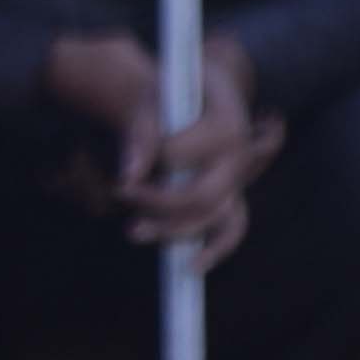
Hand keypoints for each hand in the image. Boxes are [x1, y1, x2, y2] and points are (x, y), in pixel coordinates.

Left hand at [43, 32, 273, 256]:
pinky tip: (190, 267)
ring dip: (175, 230)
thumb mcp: (153, 99)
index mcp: (226, 125)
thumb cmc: (173, 94)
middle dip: (158, 203)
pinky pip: (230, 230)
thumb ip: (141, 134)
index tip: (119, 177)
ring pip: (215, 218)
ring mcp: (239, 181)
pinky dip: (213, 249)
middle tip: (119, 196)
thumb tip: (127, 177)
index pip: (177, 155)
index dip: (146, 165)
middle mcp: (240, 158)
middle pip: (200, 195)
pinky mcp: (232, 197)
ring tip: (133, 233)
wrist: (201, 93)